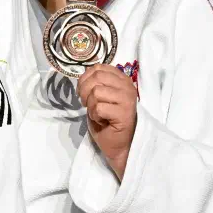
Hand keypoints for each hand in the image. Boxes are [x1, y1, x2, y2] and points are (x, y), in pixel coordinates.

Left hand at [77, 64, 138, 179]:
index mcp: (122, 79)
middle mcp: (127, 86)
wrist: (118, 144)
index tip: (84, 93)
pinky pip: (98, 107)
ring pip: (96, 92)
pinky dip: (95, 116)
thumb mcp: (99, 97)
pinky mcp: (124, 113)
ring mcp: (127, 99)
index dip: (85, 79)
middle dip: (85, 91)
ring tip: (99, 115)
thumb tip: (84, 76)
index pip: (98, 68)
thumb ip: (96, 84)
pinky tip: (103, 121)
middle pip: (96, 77)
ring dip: (91, 106)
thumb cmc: (107, 121)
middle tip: (88, 105)